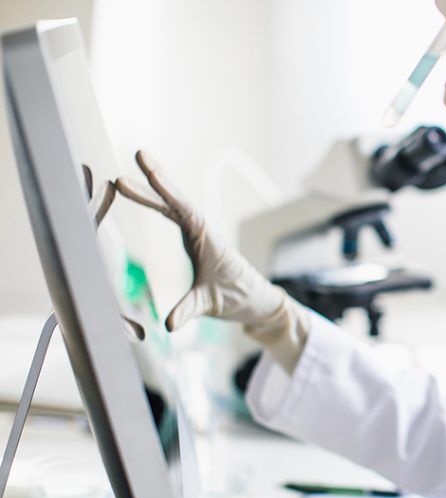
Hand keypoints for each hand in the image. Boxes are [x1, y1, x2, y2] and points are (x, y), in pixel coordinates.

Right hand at [116, 151, 308, 370]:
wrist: (253, 300)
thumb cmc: (236, 298)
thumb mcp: (210, 305)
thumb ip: (189, 311)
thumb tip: (168, 325)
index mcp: (209, 239)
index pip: (185, 210)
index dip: (169, 191)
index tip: (152, 173)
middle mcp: (202, 231)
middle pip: (176, 200)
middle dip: (157, 179)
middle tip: (137, 155)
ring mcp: (197, 232)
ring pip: (171, 205)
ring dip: (151, 189)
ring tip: (124, 177)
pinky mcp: (193, 238)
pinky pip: (172, 215)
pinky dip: (156, 203)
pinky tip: (140, 193)